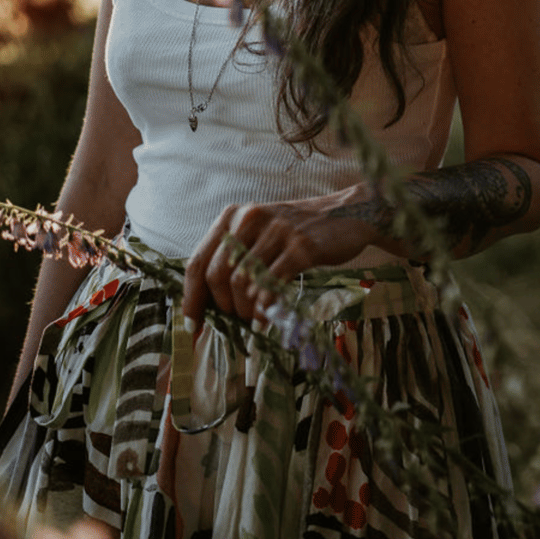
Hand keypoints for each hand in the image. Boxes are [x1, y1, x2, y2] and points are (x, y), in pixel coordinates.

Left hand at [181, 191, 382, 328]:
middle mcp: (250, 219)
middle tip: (234, 321)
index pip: (198, 262)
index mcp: (234, 217)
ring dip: (244, 310)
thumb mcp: (260, 234)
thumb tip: (209, 305)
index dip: (191, 298)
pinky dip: (264, 307)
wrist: (348, 213)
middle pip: (217, 274)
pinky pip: (272, 283)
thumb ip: (235, 259)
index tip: (194, 325)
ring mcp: (277, 231)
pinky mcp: (301, 246)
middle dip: (222, 306)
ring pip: (242, 282)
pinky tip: (266, 318)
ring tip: (253, 321)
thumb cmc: (298, 231)